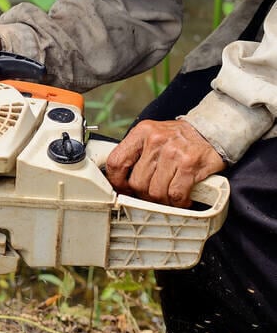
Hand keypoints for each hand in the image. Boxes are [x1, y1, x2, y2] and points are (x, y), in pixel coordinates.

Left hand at [105, 119, 225, 207]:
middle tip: (153, 194)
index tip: (122, 189)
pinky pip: (175, 194)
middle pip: (137, 182)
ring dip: (162, 200)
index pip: (116, 162)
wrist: (214, 130)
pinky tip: (182, 199)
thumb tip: (122, 179)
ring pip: (155, 192)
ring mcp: (173, 153)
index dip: (117, 181)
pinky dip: (178, 202)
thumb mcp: (154, 135)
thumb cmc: (182, 137)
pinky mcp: (189, 165)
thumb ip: (137, 153)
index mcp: (142, 132)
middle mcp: (156, 140)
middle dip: (144, 194)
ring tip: (168, 197)